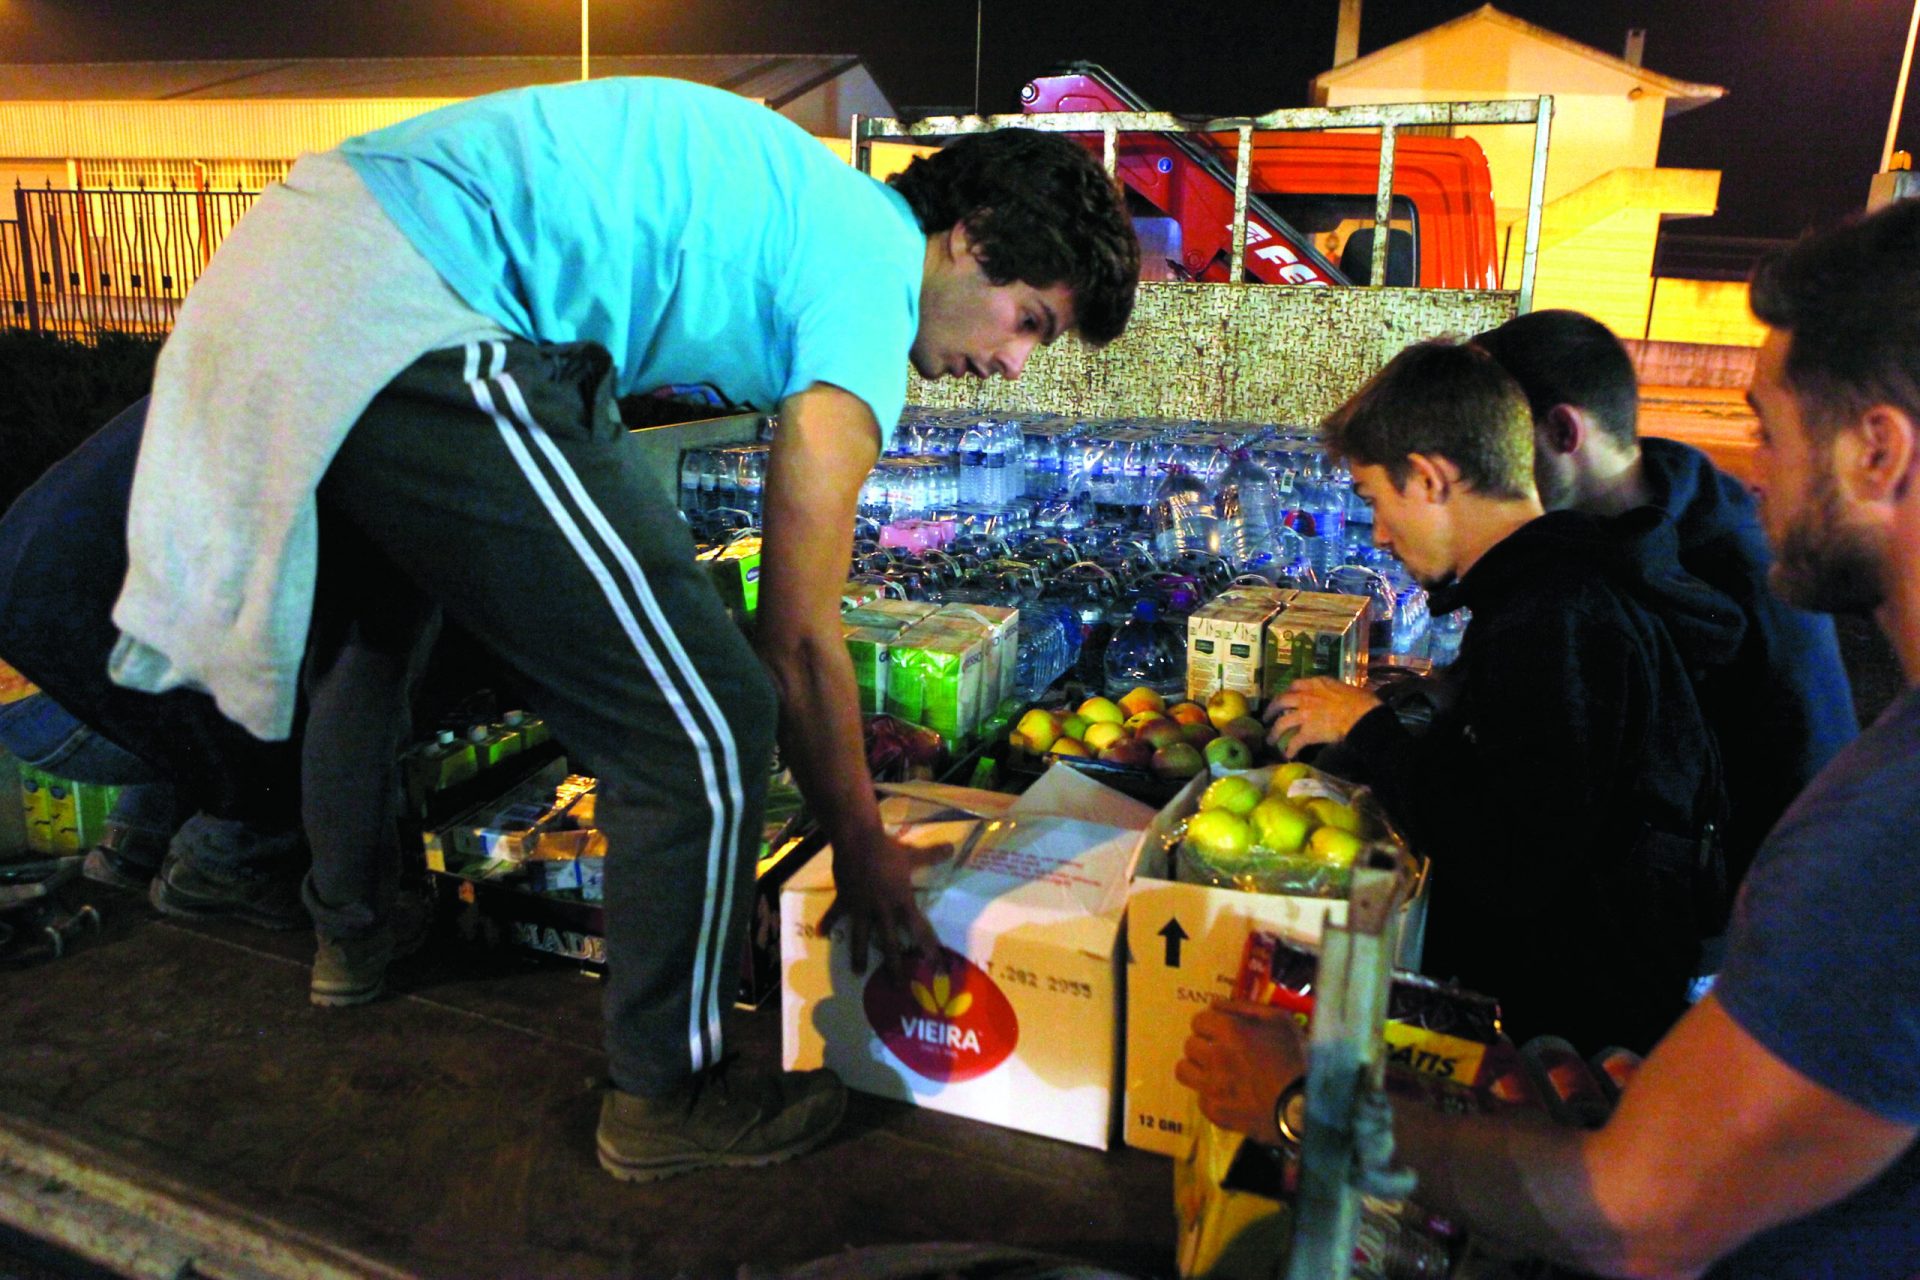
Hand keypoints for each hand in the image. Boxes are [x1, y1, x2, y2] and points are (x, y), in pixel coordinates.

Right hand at [820, 827, 941, 976]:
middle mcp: (882, 910)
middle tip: (897, 987)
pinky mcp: (844, 900)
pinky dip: (828, 922)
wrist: (857, 839)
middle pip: (889, 943)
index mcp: (901, 901)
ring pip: (860, 937)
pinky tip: (821, 934)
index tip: (935, 968)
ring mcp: (861, 907)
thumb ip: (932, 856)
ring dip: (859, 955)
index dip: (928, 948)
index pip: (918, 929)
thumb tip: (952, 848)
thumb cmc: (887, 849)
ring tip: (858, 972)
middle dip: (894, 966)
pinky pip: (835, 914)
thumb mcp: (912, 854)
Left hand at [1175, 1000, 1307, 1144]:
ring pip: (1184, 1070)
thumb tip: (1217, 1004)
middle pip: (1190, 1044)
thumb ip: (1246, 1008)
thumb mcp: (1280, 1021)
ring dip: (1198, 1068)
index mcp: (1229, 1030)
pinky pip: (1200, 1098)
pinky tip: (1230, 1096)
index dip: (1211, 1024)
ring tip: (1216, 1072)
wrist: (1304, 1106)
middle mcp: (1214, 1056)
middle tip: (1222, 1052)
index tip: (1222, 1031)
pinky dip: (1212, 1095)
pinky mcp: (1214, 1111)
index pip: (1198, 1020)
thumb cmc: (1296, 1058)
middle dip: (1204, 1045)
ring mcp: (1211, 1086)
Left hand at [1263, 678, 1380, 757]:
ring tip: (1270, 740)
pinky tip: (1287, 755)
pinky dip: (1289, 750)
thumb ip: (1334, 691)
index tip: (1284, 698)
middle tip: (1266, 717)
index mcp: (1316, 684)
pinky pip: (1294, 742)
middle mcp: (1306, 697)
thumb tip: (1337, 696)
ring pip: (1282, 723)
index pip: (1295, 685)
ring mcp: (1304, 714)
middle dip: (1271, 710)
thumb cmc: (1362, 702)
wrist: (1363, 717)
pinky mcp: (1307, 732)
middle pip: (1281, 701)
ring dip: (1274, 733)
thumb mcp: (1345, 688)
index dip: (1287, 692)